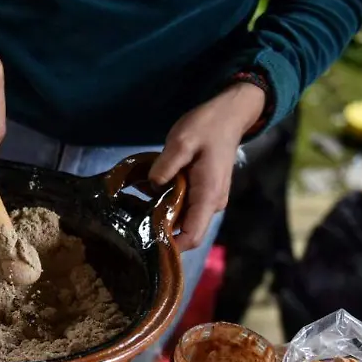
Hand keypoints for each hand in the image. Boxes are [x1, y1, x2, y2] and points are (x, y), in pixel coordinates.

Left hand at [149, 83, 266, 251]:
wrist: (229, 115)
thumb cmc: (207, 126)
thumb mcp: (181, 141)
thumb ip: (165, 166)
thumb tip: (152, 186)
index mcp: (208, 196)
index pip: (192, 236)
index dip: (170, 246)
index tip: (145, 243)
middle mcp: (211, 203)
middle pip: (185, 231)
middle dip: (160, 230)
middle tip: (131, 221)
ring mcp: (209, 199)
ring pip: (182, 219)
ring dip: (161, 215)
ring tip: (135, 206)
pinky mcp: (204, 192)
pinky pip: (184, 206)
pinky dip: (166, 203)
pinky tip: (148, 192)